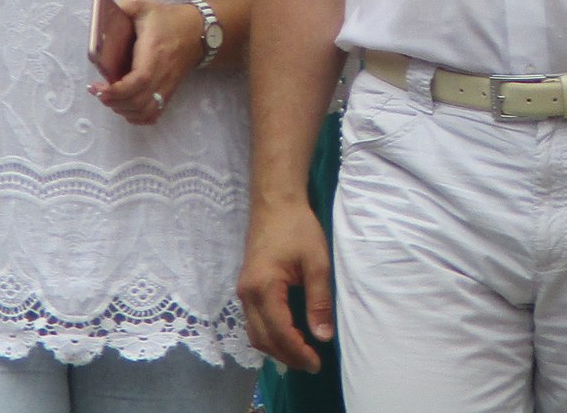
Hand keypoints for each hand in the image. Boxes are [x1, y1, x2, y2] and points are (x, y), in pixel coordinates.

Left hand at [95, 0, 202, 124]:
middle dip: (113, 101)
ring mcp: (166, 86)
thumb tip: (100, 18)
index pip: (139, 80)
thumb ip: (122, 7)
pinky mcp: (168, 93)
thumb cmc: (166, 19)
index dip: (117, 90)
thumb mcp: (143, 6)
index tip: (98, 87)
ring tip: (109, 98)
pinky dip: (136, 117)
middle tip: (98, 90)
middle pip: (139, 101)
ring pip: (145, 112)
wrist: (197, 32)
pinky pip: (153, 115)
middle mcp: (162, 73)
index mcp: (154, 52)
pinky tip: (125, 107)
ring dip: (123, 110)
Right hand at [239, 197, 333, 372]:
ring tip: (302, 354)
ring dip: (277, 348)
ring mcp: (244, 291)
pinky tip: (287, 336)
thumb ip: (318, 301)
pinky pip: (254, 321)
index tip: (317, 362)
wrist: (275, 202)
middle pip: (263, 339)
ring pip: (255, 333)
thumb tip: (323, 336)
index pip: (279, 332)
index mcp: (263, 288)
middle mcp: (247, 295)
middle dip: (287, 356)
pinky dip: (270, 335)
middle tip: (311, 364)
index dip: (298, 352)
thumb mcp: (316, 262)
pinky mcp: (247, 287)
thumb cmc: (297, 228)